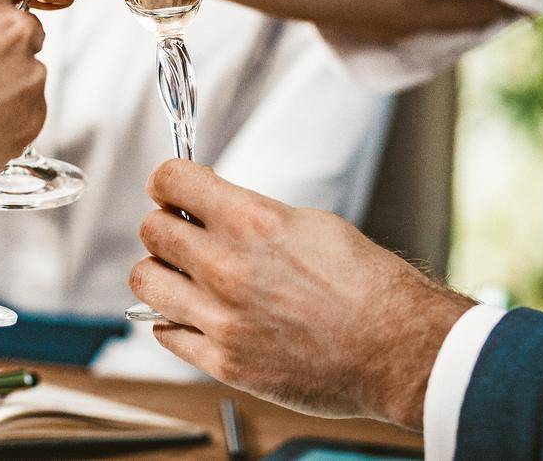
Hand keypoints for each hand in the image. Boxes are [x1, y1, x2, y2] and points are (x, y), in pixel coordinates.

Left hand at [129, 160, 473, 429]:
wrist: (396, 348)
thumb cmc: (367, 286)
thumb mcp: (310, 224)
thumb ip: (252, 215)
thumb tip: (216, 209)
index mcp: (252, 222)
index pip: (171, 180)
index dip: (165, 181)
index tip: (168, 189)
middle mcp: (227, 267)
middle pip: (151, 232)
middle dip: (165, 227)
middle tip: (182, 236)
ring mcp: (221, 318)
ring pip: (146, 282)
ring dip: (161, 274)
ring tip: (183, 278)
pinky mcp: (224, 361)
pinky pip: (167, 335)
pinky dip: (175, 323)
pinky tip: (197, 317)